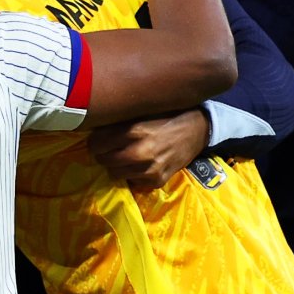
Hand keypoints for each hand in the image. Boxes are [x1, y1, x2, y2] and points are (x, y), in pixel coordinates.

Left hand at [85, 110, 211, 189]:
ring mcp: (149, 169)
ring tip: (125, 156)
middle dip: (103, 154)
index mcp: (134, 130)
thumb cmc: (167, 116)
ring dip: (116, 166)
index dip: (95, 141)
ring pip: (115, 174)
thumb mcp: (142, 112)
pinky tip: (141, 164)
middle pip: (103, 160)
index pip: (96, 144)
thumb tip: (94, 124)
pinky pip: (132, 181)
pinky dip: (133, 174)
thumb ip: (120, 121)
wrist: (198, 129)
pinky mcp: (157, 181)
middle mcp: (140, 152)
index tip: (98, 140)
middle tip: (109, 149)